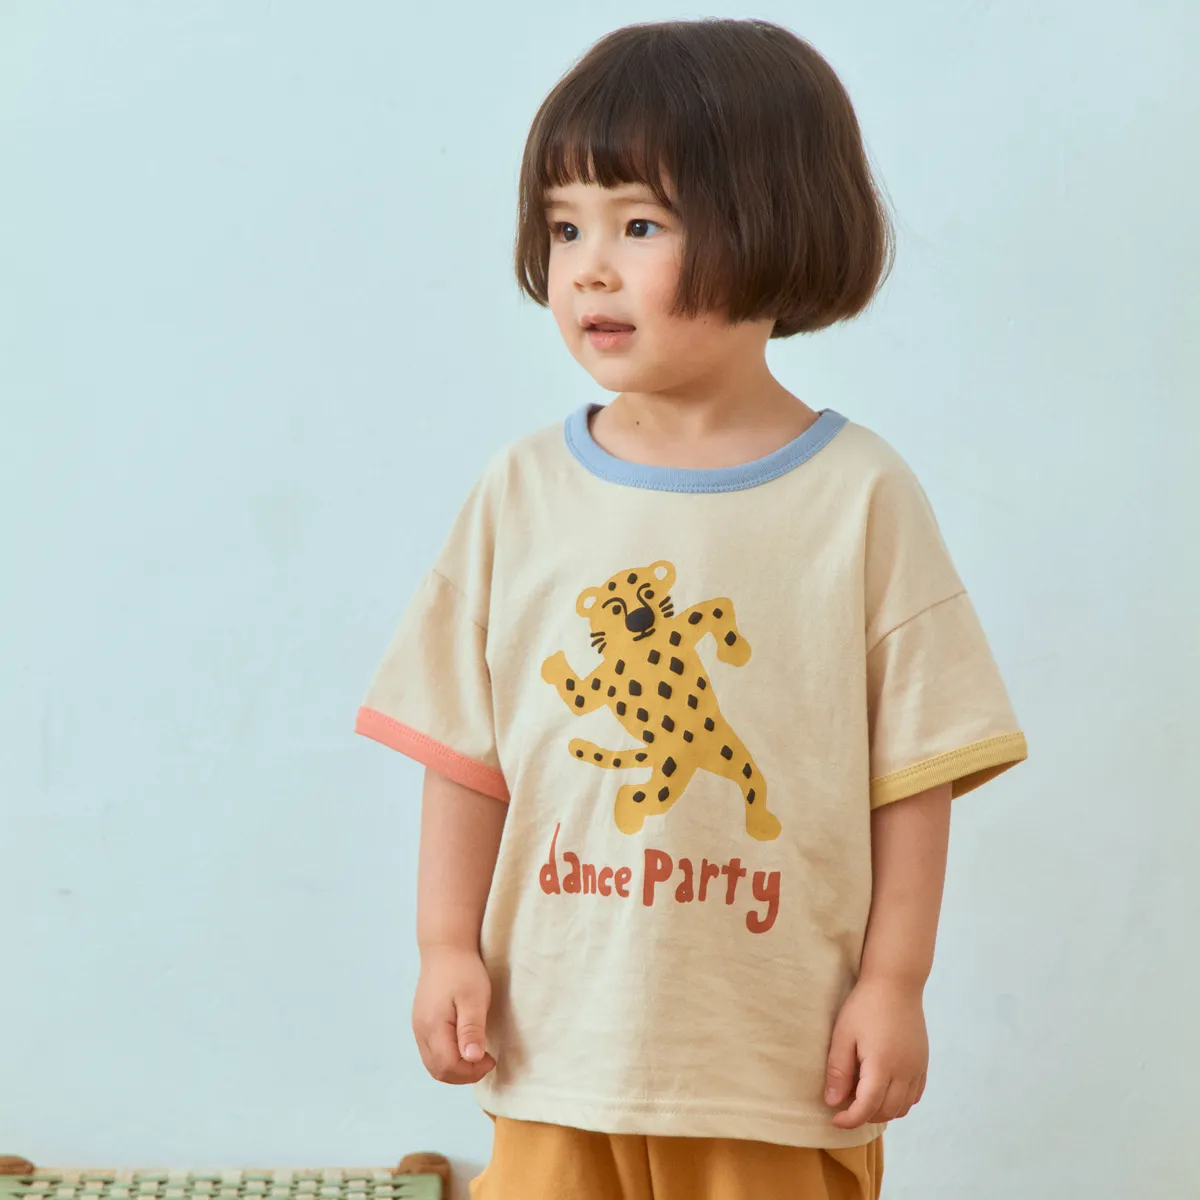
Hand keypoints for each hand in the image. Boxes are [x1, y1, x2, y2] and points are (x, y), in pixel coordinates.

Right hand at [412, 945, 496, 1084]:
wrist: (445, 947)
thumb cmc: (463, 971)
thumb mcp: (474, 999)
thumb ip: (471, 1030)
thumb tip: (472, 1059)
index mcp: (433, 1027)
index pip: (448, 1067)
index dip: (471, 1072)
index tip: (491, 1059)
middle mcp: (421, 1031)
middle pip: (438, 1071)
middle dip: (463, 1074)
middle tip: (485, 1060)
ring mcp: (418, 1027)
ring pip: (433, 1064)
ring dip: (455, 1068)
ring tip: (476, 1055)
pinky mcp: (421, 1022)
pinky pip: (431, 1052)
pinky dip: (447, 1058)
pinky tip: (463, 1046)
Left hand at [824, 975, 927, 1127]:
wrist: (896, 982)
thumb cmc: (865, 1005)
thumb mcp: (843, 1034)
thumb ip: (838, 1070)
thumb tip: (833, 1102)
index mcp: (882, 1065)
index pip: (867, 1107)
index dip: (850, 1119)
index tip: (834, 1119)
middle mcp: (904, 1071)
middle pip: (886, 1111)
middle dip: (864, 1116)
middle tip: (845, 1104)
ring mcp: (917, 1068)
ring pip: (903, 1107)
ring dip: (882, 1111)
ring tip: (862, 1097)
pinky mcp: (923, 1062)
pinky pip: (914, 1095)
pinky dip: (900, 1102)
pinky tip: (883, 1090)